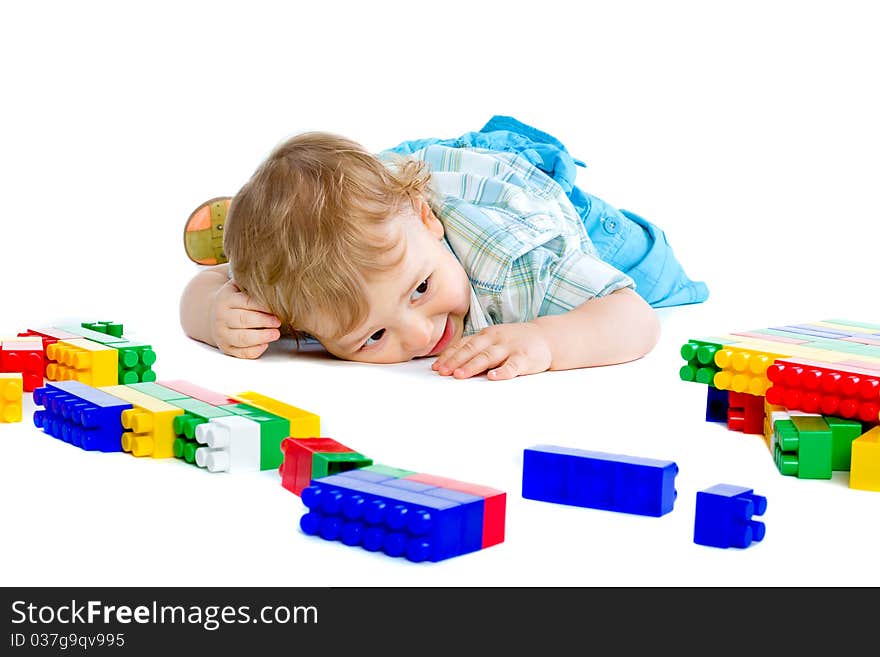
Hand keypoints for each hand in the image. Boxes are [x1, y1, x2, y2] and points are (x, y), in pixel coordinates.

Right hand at [210, 279, 281, 358]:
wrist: (213, 313)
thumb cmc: (235, 298)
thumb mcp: (238, 286)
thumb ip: (250, 281)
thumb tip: (274, 273)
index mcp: (226, 299)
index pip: (245, 302)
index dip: (262, 306)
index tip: (277, 307)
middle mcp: (221, 317)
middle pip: (243, 320)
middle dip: (263, 321)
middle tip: (278, 321)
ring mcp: (222, 334)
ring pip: (242, 338)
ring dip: (261, 337)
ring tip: (276, 334)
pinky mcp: (226, 348)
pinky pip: (241, 353)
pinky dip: (254, 350)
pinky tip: (265, 345)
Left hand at [431, 322, 552, 380]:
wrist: (547, 337)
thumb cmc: (515, 341)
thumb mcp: (494, 339)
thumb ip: (476, 348)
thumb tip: (450, 364)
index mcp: (486, 335)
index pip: (464, 344)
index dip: (450, 356)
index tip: (436, 367)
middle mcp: (496, 339)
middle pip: (473, 350)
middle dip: (456, 361)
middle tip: (442, 372)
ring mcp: (510, 347)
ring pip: (489, 357)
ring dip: (472, 366)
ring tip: (459, 375)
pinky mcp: (525, 358)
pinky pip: (513, 365)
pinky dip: (503, 371)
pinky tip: (493, 377)